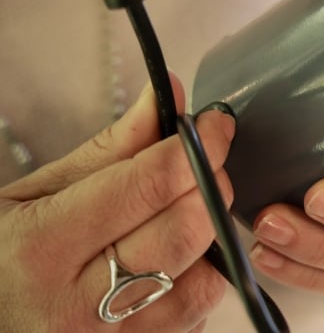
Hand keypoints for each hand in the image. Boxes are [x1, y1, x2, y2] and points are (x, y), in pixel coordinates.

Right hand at [0, 75, 234, 331]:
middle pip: (187, 233)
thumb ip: (110, 148)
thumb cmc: (4, 256)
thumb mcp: (36, 195)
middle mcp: (79, 306)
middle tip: (206, 163)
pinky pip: (197, 314)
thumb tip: (167, 96)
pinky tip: (172, 261)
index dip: (196, 147)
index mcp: (43, 248)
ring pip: (205, 281)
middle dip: (211, 186)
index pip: (147, 186)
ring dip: (210, 237)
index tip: (217, 123)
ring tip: (184, 214)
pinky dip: (199, 278)